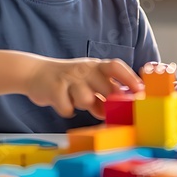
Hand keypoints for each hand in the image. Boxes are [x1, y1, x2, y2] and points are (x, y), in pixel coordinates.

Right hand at [24, 57, 142, 118]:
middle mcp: (84, 68)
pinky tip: (62, 103)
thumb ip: (104, 93)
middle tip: (101, 107)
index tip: (141, 91)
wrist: (35, 73)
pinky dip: (66, 110)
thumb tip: (123, 110)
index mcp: (96, 65)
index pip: (116, 67)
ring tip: (75, 100)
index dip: (130, 78)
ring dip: (83, 106)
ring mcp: (69, 77)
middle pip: (106, 88)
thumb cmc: (69, 81)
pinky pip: (68, 109)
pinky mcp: (54, 88)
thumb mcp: (89, 81)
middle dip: (108, 102)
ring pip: (87, 100)